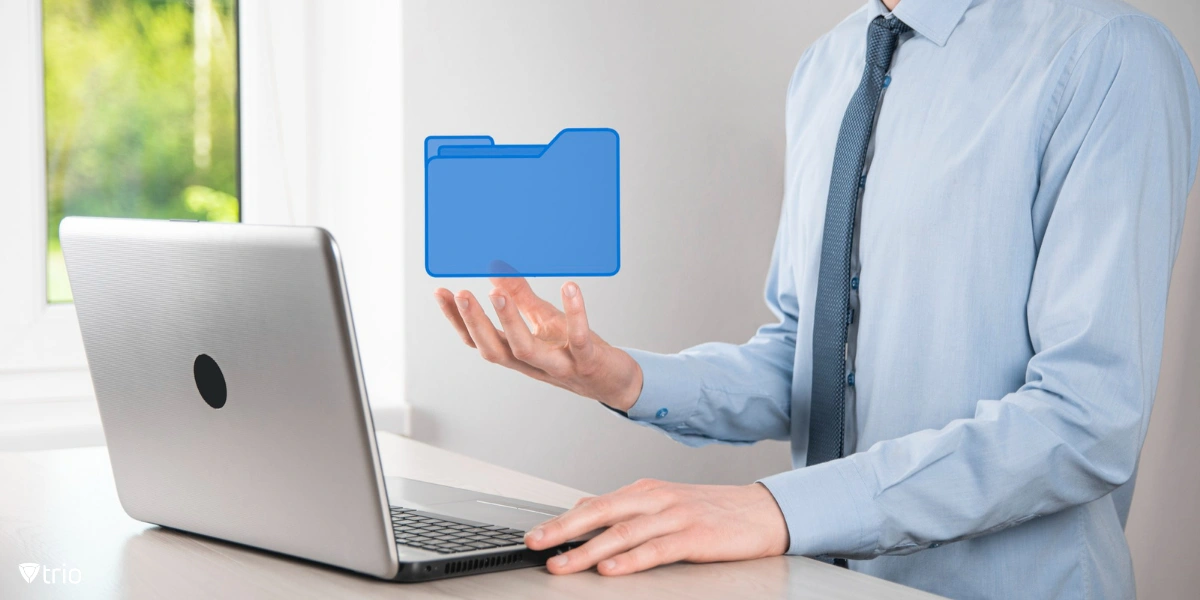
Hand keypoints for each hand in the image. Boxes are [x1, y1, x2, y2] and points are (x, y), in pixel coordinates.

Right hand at [434, 278, 642, 410]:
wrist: (614, 381)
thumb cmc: (575, 350)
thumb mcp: (544, 321)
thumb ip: (520, 298)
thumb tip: (494, 270)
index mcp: (518, 354)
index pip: (478, 341)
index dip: (458, 320)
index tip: (440, 292)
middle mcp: (533, 364)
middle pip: (495, 350)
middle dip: (475, 323)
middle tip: (462, 294)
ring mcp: (560, 365)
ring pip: (527, 350)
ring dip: (510, 322)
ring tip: (497, 294)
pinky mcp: (587, 361)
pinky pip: (579, 339)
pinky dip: (575, 314)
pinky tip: (570, 287)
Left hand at [525, 479, 788, 575]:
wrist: (763, 511)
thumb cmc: (713, 510)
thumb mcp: (664, 503)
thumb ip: (626, 509)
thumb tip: (584, 511)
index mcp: (645, 491)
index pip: (595, 504)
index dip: (563, 520)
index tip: (536, 535)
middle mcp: (655, 499)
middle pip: (601, 512)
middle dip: (564, 529)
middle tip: (535, 543)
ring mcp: (675, 516)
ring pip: (623, 532)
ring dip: (588, 550)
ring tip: (563, 564)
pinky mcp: (694, 537)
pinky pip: (656, 549)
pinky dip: (631, 560)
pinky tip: (611, 569)